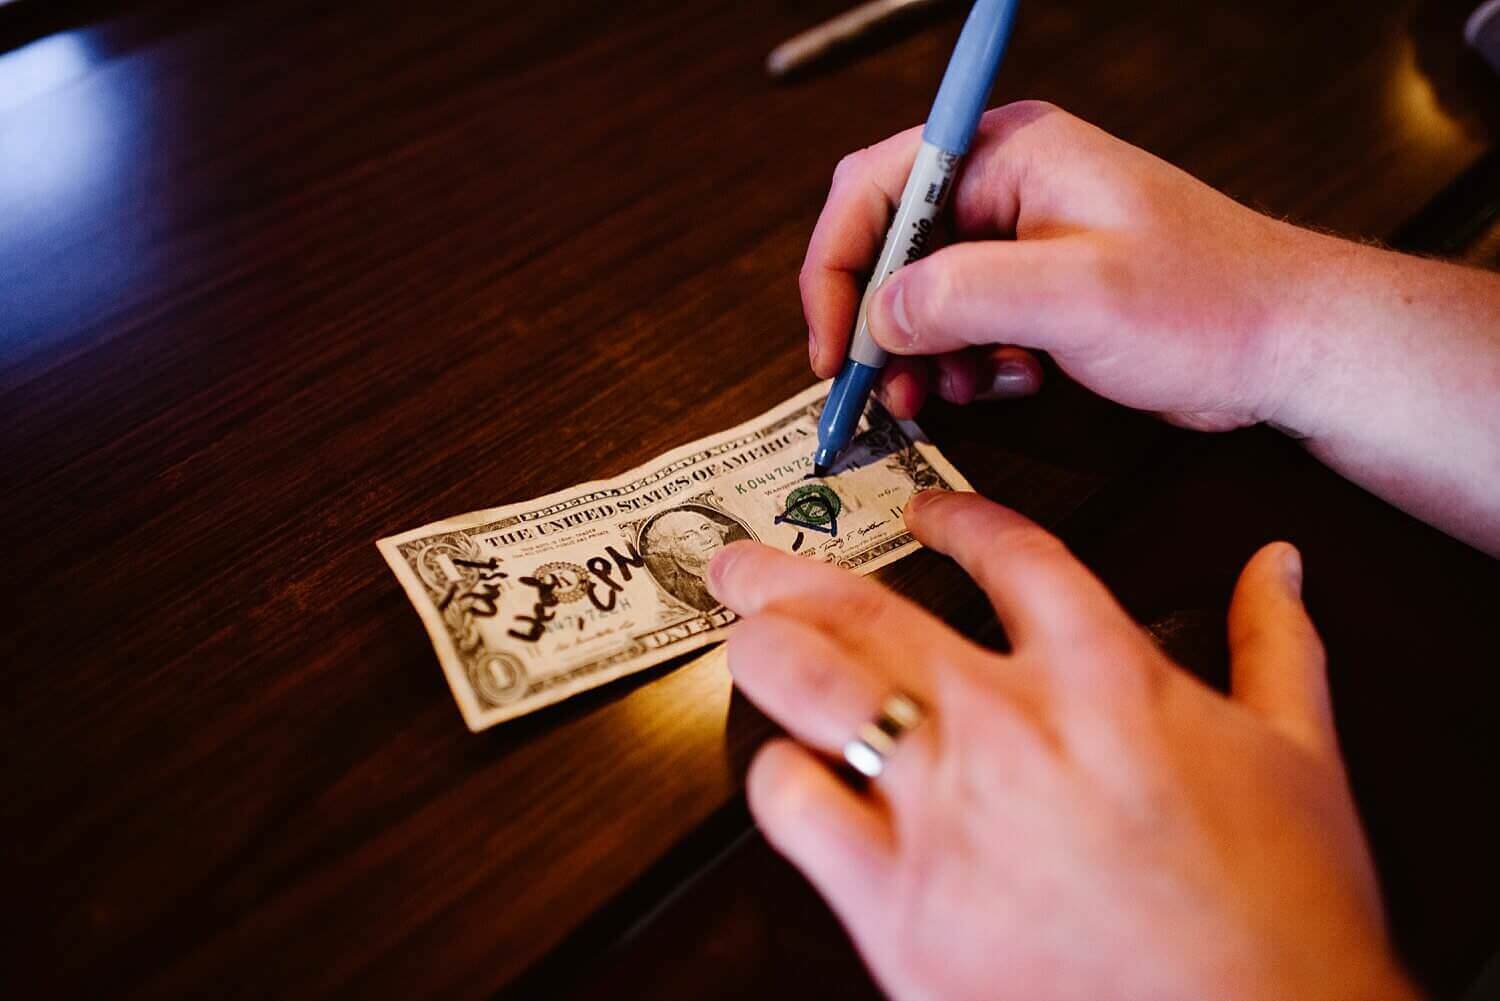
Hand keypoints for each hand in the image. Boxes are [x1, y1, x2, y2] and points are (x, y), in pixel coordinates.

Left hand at [707, 490, 1417, 1000]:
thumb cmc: (1284, 914)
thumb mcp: (1303, 758)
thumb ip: (1277, 646)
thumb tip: (1276, 567)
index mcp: (1104, 676)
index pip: (1008, 552)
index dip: (954, 519)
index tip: (925, 515)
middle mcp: (1005, 725)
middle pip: (861, 606)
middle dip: (783, 573)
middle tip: (743, 565)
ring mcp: (941, 811)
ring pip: (804, 683)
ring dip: (760, 650)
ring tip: (742, 643)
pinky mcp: (896, 904)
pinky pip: (794, 805)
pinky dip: (778, 777)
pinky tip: (787, 774)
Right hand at [804, 101, 1308, 430]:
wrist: (1285, 344)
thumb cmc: (1208, 300)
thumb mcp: (1077, 295)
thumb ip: (963, 296)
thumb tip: (879, 314)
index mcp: (1010, 156)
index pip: (877, 187)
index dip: (837, 266)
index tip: (832, 344)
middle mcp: (1007, 187)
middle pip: (890, 245)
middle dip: (873, 322)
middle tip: (873, 388)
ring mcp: (1021, 240)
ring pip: (920, 296)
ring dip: (917, 354)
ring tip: (937, 398)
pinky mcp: (1037, 290)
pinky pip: (963, 326)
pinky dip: (962, 365)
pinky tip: (1004, 383)